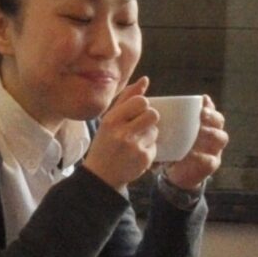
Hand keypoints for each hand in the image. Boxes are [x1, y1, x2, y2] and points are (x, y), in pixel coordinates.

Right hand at [82, 77, 159, 191]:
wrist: (101, 176)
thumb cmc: (105, 143)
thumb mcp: (109, 119)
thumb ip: (127, 98)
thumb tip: (145, 80)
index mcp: (111, 120)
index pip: (141, 101)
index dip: (142, 105)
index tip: (135, 112)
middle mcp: (122, 133)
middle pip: (153, 114)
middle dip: (149, 119)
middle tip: (138, 126)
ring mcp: (134, 147)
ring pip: (155, 130)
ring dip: (148, 134)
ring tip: (134, 142)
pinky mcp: (144, 159)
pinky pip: (155, 146)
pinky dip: (148, 149)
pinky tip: (136, 154)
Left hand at [161, 96, 228, 192]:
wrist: (174, 173)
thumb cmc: (171, 147)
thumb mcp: (169, 134)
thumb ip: (165, 123)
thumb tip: (150, 108)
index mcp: (203, 123)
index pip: (211, 110)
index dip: (209, 104)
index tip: (202, 99)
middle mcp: (213, 134)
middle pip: (219, 121)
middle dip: (212, 115)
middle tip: (202, 113)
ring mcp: (215, 149)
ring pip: (221, 137)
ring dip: (212, 133)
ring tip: (200, 131)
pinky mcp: (212, 164)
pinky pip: (211, 159)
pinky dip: (203, 156)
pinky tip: (192, 153)